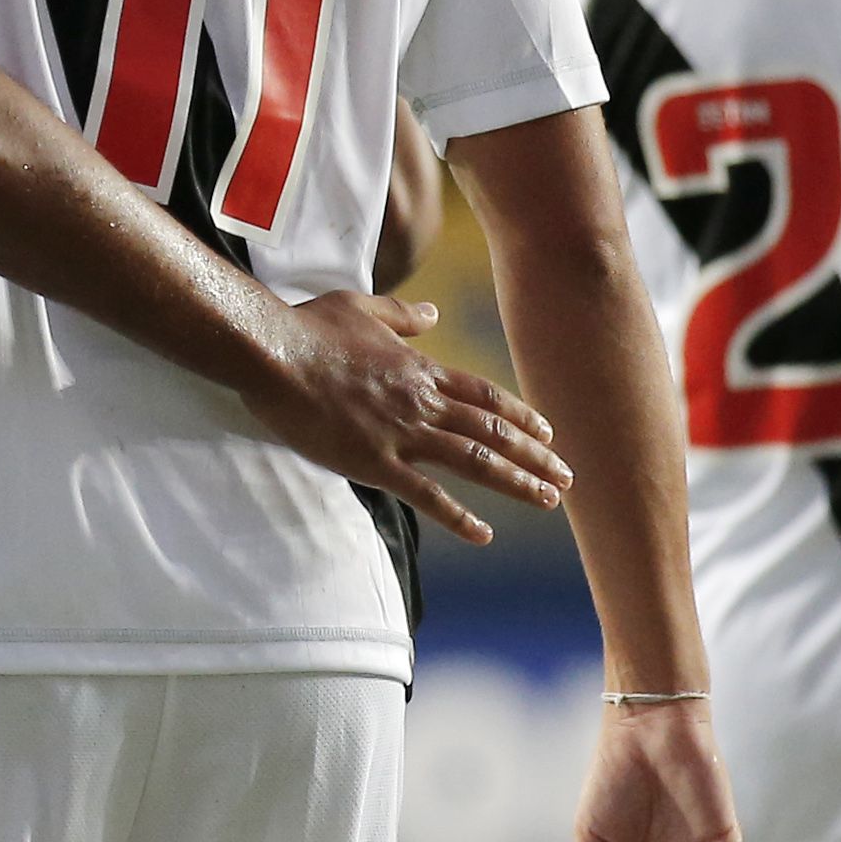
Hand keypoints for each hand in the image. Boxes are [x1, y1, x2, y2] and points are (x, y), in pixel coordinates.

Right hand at [242, 293, 571, 544]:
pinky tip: (484, 534)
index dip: (519, 416)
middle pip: (493, 431)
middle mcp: (422, 402)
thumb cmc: (308, 327)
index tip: (546, 433)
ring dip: (517, 482)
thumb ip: (401, 314)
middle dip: (535, 455)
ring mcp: (402, 433)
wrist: (273, 352)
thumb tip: (432, 311)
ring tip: (548, 500)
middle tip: (566, 477)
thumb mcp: (361, 307)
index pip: (484, 395)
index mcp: (420, 369)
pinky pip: (427, 496)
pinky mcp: (376, 462)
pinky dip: (459, 517)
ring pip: (475, 461)